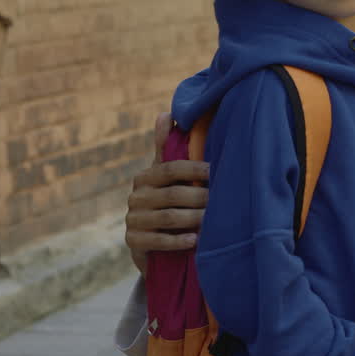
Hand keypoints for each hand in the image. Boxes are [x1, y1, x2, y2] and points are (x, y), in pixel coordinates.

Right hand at [125, 112, 209, 276]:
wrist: (153, 242)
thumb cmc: (169, 200)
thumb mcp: (168, 176)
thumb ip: (167, 147)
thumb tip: (166, 113)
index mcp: (146, 176)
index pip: (170, 168)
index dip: (194, 169)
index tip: (216, 171)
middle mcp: (136, 196)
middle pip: (173, 194)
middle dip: (200, 197)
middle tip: (221, 201)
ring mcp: (133, 219)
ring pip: (168, 217)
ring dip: (194, 219)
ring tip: (213, 220)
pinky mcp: (132, 242)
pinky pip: (157, 241)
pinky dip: (177, 241)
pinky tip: (195, 241)